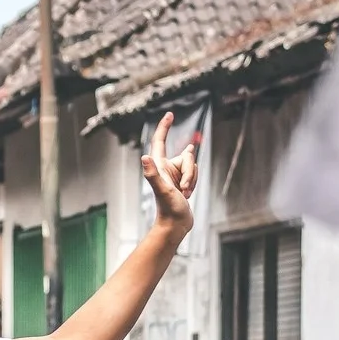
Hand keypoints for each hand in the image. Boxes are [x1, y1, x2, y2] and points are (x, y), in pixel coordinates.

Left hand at [140, 110, 198, 237]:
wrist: (175, 225)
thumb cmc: (168, 209)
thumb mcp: (162, 190)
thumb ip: (153, 174)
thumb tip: (144, 157)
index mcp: (158, 166)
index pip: (160, 141)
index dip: (164, 127)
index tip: (170, 114)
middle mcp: (165, 167)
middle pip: (186, 155)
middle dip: (189, 172)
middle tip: (182, 189)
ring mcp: (174, 174)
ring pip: (192, 164)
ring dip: (191, 179)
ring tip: (183, 194)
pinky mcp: (181, 181)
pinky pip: (194, 173)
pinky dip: (193, 183)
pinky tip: (186, 195)